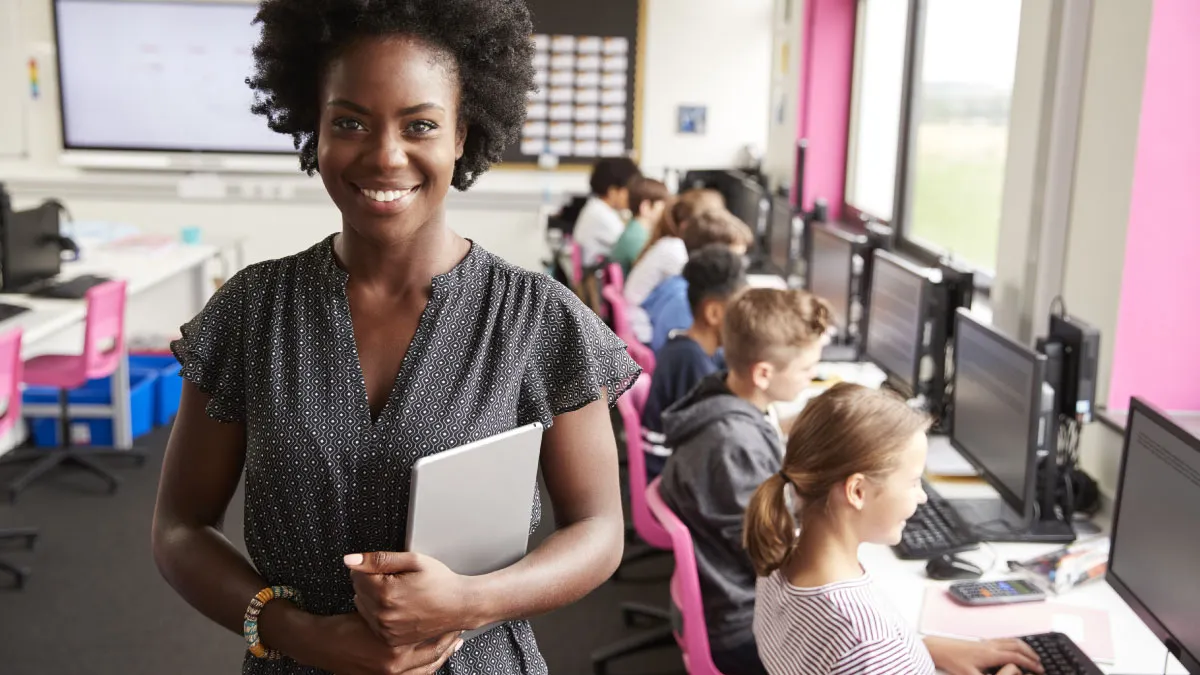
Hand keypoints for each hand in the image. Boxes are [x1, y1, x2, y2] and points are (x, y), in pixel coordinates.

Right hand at [303, 613, 461, 674]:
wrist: (322, 643)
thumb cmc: (344, 624)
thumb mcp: (374, 609)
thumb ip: (395, 605)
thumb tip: (419, 599)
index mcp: (395, 649)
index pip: (432, 639)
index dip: (446, 627)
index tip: (455, 619)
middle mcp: (395, 667)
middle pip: (434, 656)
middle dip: (449, 644)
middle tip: (459, 632)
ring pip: (426, 669)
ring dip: (441, 657)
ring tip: (452, 645)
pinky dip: (425, 667)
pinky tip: (431, 659)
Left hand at [345, 551, 476, 645]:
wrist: (459, 606)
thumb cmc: (441, 582)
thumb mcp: (413, 561)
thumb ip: (379, 559)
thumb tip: (351, 560)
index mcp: (386, 592)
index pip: (356, 574)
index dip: (371, 566)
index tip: (388, 568)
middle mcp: (383, 614)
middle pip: (358, 590)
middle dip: (371, 581)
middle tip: (396, 579)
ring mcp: (387, 629)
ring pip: (362, 605)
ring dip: (373, 597)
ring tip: (397, 593)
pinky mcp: (390, 638)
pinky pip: (371, 621)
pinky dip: (379, 613)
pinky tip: (397, 606)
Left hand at [924, 636, 1043, 674]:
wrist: (939, 648)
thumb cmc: (953, 661)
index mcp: (991, 654)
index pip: (1016, 657)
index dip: (1030, 663)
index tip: (1039, 669)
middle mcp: (990, 645)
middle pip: (1017, 645)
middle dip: (1031, 653)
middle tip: (1040, 662)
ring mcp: (986, 642)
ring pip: (1010, 640)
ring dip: (1023, 646)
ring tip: (1031, 654)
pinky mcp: (981, 641)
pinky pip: (1003, 639)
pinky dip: (1013, 642)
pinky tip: (1013, 648)